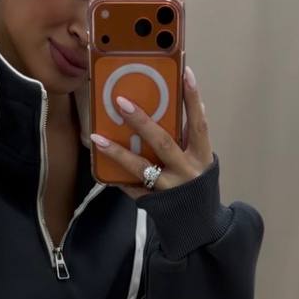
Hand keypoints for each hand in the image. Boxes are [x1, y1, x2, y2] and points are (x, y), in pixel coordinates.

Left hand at [90, 65, 213, 200]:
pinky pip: (132, 187)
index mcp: (202, 157)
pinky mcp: (154, 202)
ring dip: (118, 152)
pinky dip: (117, 177)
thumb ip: (193, 138)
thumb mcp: (202, 161)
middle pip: (164, 143)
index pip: (198, 123)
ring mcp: (169, 189)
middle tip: (121, 101)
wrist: (199, 227)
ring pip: (142, 167)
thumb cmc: (198, 187)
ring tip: (97, 137)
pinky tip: (100, 166)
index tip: (185, 72)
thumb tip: (190, 105)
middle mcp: (186, 172)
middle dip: (142, 121)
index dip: (193, 98)